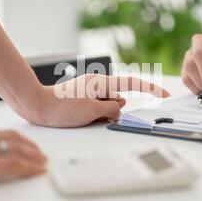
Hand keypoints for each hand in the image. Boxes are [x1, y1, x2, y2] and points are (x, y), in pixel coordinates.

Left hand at [34, 74, 169, 127]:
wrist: (36, 106)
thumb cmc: (61, 107)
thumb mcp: (92, 111)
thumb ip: (111, 109)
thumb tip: (119, 108)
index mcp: (103, 82)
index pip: (133, 84)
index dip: (151, 88)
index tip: (165, 93)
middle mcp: (98, 85)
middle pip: (118, 99)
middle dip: (115, 110)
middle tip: (97, 117)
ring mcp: (90, 92)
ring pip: (108, 106)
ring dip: (103, 114)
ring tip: (84, 117)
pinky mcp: (83, 100)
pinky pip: (97, 108)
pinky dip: (95, 114)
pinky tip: (81, 118)